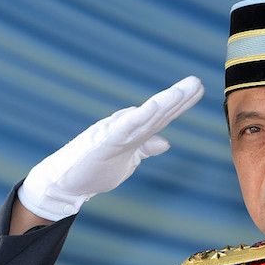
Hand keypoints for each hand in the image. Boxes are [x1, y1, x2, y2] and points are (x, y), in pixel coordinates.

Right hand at [18, 76, 204, 219]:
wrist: (66, 181)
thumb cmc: (95, 168)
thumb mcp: (128, 160)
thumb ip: (145, 148)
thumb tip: (166, 141)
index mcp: (134, 133)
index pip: (161, 116)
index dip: (180, 103)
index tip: (199, 89)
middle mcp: (126, 127)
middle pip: (157, 112)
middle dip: (177, 98)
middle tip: (196, 83)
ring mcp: (115, 133)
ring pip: (143, 117)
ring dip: (162, 104)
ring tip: (180, 92)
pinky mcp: (104, 143)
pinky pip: (123, 128)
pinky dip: (138, 117)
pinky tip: (152, 107)